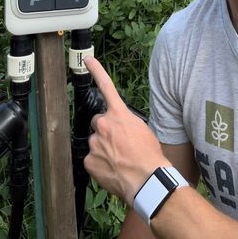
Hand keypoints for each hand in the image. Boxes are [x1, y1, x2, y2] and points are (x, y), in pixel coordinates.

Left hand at [83, 57, 170, 206]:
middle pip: (98, 122)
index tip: (88, 59)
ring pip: (96, 142)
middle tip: (119, 143)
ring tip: (120, 159)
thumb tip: (120, 128)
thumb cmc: (149, 155)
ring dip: (103, 148)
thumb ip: (126, 122)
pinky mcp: (89, 160)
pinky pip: (92, 159)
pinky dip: (100, 164)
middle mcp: (103, 124)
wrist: (146, 179)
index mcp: (118, 114)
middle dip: (105, 130)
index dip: (96, 70)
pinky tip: (113, 169)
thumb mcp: (142, 129)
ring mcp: (94, 143)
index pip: (106, 86)